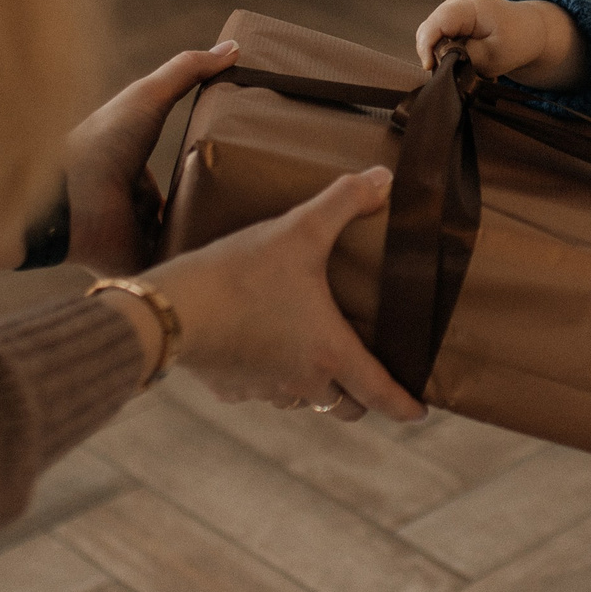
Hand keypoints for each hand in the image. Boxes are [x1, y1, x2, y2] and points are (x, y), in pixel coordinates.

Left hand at [64, 43, 236, 273]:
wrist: (70, 197)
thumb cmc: (102, 139)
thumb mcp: (149, 96)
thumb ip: (188, 70)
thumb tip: (234, 47)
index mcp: (135, 172)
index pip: (181, 173)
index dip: (210, 169)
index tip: (246, 165)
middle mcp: (136, 208)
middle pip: (187, 209)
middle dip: (218, 206)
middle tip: (261, 200)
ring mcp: (138, 239)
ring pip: (186, 239)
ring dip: (213, 236)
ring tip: (258, 230)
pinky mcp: (142, 265)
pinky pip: (178, 265)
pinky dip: (201, 261)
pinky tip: (235, 255)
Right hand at [143, 165, 421, 422]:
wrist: (171, 311)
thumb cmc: (241, 273)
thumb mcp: (299, 229)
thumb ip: (343, 201)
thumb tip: (385, 178)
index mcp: (330, 352)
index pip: (380, 393)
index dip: (404, 406)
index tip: (419, 413)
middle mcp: (302, 382)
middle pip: (344, 407)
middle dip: (360, 398)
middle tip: (367, 381)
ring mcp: (263, 390)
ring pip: (301, 400)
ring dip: (313, 386)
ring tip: (312, 359)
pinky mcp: (228, 389)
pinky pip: (258, 392)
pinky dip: (268, 379)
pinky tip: (260, 352)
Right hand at [414, 0, 585, 89]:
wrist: (531, 31)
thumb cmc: (518, 39)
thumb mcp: (494, 56)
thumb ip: (465, 59)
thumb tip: (441, 67)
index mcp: (469, 7)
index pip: (437, 23)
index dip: (428, 45)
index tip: (430, 67)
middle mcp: (457, 5)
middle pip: (429, 29)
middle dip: (432, 53)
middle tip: (445, 75)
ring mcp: (454, 13)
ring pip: (431, 36)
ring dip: (438, 54)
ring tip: (454, 69)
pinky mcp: (454, 24)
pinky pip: (439, 39)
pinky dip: (444, 53)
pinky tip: (456, 63)